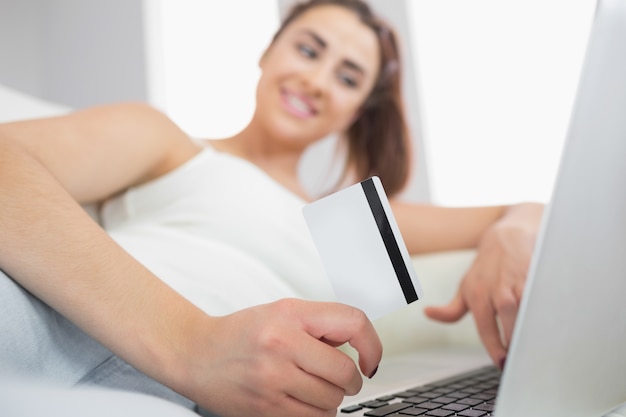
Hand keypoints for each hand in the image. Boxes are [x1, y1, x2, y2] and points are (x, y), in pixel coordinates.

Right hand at [180, 298, 381, 416]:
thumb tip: (355, 344)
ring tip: (312, 386)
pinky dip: (315, 413)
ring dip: (331, 398)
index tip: (371, 360)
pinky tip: (302, 400)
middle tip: (338, 377)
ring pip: (332, 401)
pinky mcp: (265, 410)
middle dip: (349, 379)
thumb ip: (318, 324)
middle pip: (345, 373)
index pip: (352, 323)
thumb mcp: (281, 312)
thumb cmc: (239, 333)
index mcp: (289, 315)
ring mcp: (273, 380)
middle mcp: (282, 345)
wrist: (195, 354)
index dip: (372, 345)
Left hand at [424, 203, 542, 368]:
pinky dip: (548, 311)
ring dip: (532, 329)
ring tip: (537, 345)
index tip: (503, 364)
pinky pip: (544, 297)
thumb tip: (429, 314)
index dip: (496, 349)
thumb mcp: (465, 288)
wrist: (507, 237)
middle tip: (523, 359)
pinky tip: (552, 325)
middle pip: (510, 321)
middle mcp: (498, 289)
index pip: (487, 329)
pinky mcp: (538, 274)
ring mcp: (519, 281)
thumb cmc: (486, 269)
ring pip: (528, 310)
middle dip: (517, 342)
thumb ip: (451, 310)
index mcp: (478, 295)